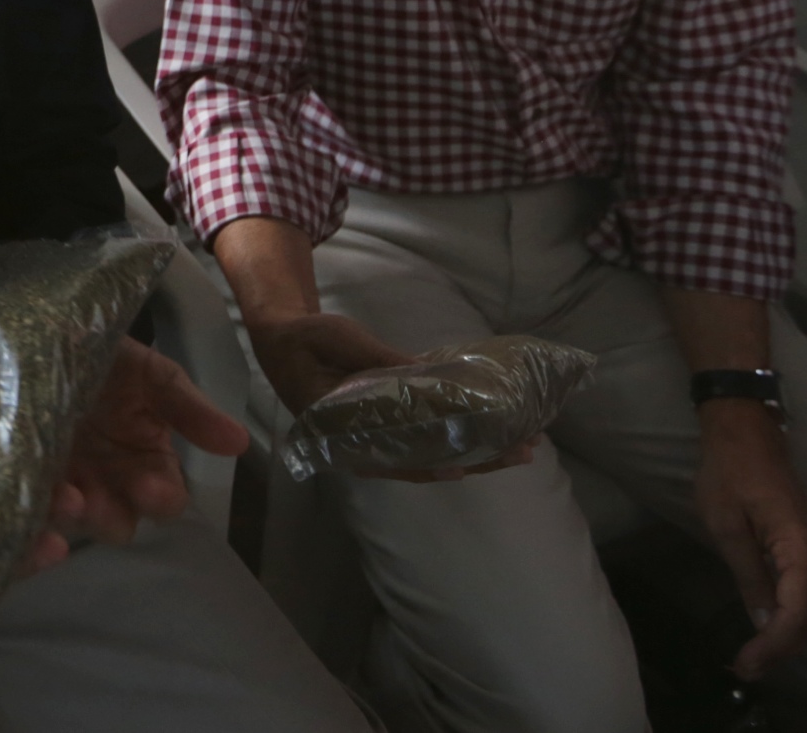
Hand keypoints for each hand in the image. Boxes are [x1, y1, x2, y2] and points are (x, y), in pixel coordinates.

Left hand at [31, 337, 248, 570]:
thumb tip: (240, 443)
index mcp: (147, 460)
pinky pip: (30, 517)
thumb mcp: (152, 375)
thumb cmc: (108, 355)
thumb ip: (190, 408)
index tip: (148, 486)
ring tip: (62, 495)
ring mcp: (66, 485)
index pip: (165, 497)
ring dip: (70, 517)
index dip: (160, 498)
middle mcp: (110, 482)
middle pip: (118, 520)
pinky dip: (31, 525)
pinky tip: (27, 510)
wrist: (48, 335)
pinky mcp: (24, 484)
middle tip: (94, 501)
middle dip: (109, 515)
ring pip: (73, 522)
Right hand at [245, 311, 534, 482]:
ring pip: (430, 458)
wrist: (283, 342)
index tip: (465, 468)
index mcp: (341, 430)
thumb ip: (376, 358)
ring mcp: (375, 440)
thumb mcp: (337, 337)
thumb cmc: (306, 340)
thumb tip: (426, 373)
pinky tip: (491, 436)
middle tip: (523, 452)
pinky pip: (425, 442)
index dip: (429, 465)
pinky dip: (457, 440)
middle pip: (424, 463)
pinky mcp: (386, 427)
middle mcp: (361, 444)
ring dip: (477, 453)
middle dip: (476, 459)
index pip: (390, 457)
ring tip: (523, 447)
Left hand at [693, 401, 806, 679]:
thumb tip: (765, 624)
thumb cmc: (730, 474)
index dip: (773, 647)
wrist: (747, 434)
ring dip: (788, 637)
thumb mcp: (727, 528)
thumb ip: (749, 578)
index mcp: (803, 548)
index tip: (746, 666)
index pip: (797, 614)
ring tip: (753, 656)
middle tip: (745, 668)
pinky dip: (794, 617)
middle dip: (781, 649)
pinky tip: (769, 629)